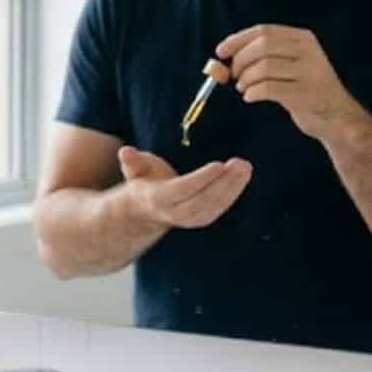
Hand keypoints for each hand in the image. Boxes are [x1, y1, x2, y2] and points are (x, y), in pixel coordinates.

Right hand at [116, 146, 250, 229]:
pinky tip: (242, 177)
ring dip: (234, 188)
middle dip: (224, 183)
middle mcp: (176, 213)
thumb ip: (132, 161)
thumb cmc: (144, 181)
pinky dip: (233, 194)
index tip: (219, 165)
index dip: (202, 179)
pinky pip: (220, 208)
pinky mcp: (202, 219)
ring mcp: (190, 219)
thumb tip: (126, 152)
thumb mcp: (135, 169)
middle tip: (240, 163)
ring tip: (245, 167)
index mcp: (159, 198)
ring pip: (215, 206)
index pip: (184, 189)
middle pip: (204, 199)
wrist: (145, 210)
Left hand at [217, 24, 368, 143]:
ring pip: (264, 67)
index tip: (220, 52)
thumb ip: (263, 56)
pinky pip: (270, 88)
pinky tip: (250, 97)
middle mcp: (309, 51)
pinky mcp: (307, 94)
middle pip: (262, 46)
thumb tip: (224, 56)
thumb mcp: (290, 65)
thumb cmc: (304, 90)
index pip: (264, 31)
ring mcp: (310, 72)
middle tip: (233, 76)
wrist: (336, 117)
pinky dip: (253, 92)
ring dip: (245, 79)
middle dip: (240, 61)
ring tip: (243, 88)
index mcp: (303, 38)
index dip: (238, 40)